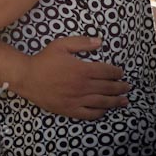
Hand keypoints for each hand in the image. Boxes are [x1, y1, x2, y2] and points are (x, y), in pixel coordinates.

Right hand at [13, 36, 129, 119]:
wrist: (27, 77)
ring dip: (115, 101)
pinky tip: (105, 110)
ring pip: (102, 102)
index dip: (117, 72)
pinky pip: (90, 114)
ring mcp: (77, 99)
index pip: (106, 72)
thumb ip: (82, 42)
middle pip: (108, 88)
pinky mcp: (70, 110)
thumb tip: (100, 42)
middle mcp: (82, 86)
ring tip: (124, 101)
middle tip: (127, 87)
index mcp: (82, 69)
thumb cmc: (44, 59)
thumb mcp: (61, 45)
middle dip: (120, 87)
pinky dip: (100, 112)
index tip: (121, 73)